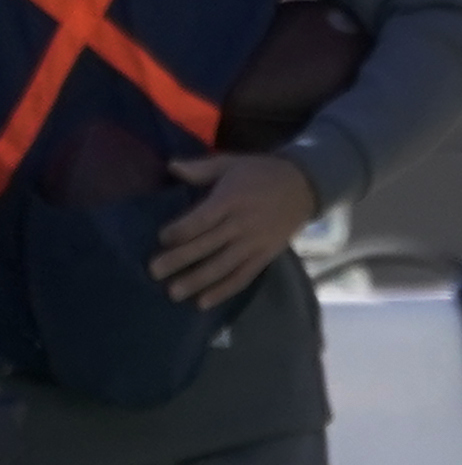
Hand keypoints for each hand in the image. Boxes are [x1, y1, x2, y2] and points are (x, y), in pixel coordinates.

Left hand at [150, 154, 318, 307]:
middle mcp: (241, 224)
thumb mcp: (231, 163)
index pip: (201, 220)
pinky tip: (204, 302)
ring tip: (174, 293)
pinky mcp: (264, 256)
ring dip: (197, 281)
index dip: (180, 231)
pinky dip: (224, 290)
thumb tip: (171, 166)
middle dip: (179, 260)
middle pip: (207, 245)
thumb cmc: (261, 173)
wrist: (304, 186)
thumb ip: (201, 168)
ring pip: (222, 266)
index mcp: (230, 200)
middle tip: (154, 272)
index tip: (162, 239)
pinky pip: (243, 277)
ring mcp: (254, 243)